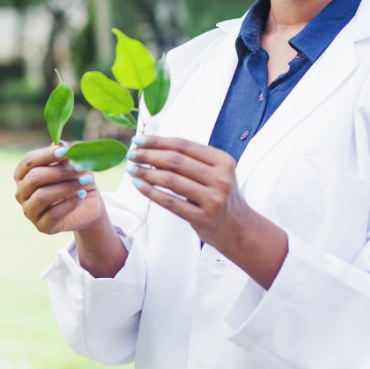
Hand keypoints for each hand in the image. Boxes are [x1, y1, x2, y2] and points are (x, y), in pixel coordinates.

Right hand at [14, 144, 103, 234]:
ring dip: (67, 187)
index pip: (29, 161)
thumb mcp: (72, 163)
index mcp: (23, 175)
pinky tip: (82, 195)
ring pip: (43, 196)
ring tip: (85, 181)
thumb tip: (60, 143)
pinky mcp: (42, 227)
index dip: (47, 154)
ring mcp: (29, 211)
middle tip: (81, 167)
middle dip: (59, 171)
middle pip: (34, 178)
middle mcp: (21, 193)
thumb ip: (64, 154)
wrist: (88, 205)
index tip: (66, 151)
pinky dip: (70, 203)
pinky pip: (54, 214)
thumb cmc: (75, 180)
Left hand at [128, 135, 287, 288]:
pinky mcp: (202, 218)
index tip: (138, 140)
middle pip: (175, 161)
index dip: (158, 141)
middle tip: (131, 154)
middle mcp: (221, 178)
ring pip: (170, 180)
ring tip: (131, 169)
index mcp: (223, 161)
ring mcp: (213, 199)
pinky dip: (151, 192)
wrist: (238, 228)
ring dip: (146, 173)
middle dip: (148, 155)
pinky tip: (138, 185)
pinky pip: (170, 202)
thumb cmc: (219, 195)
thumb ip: (190, 160)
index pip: (184, 145)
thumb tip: (151, 146)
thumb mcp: (215, 172)